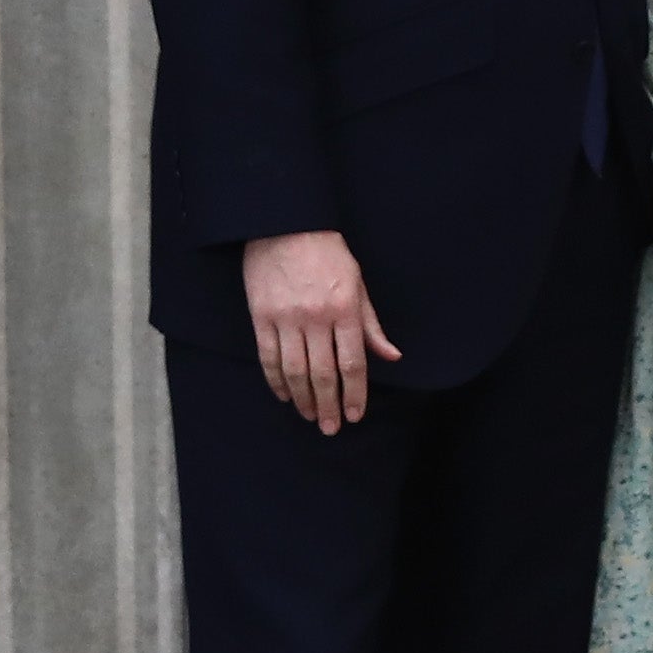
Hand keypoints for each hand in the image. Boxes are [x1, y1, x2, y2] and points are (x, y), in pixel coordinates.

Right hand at [243, 232, 399, 435]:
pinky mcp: (261, 317)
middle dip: (329, 405)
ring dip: (303, 400)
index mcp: (345, 310)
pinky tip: (284, 396)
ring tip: (311, 417)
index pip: (353, 363)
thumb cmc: (328, 253)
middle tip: (332, 428)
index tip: (356, 415)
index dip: (355, 394)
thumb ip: (371, 324)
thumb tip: (391, 357)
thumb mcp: (358, 284)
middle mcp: (316, 318)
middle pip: (323, 374)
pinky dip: (276, 381)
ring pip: (295, 371)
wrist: (285, 224)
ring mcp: (286, 319)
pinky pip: (269, 357)